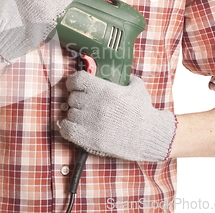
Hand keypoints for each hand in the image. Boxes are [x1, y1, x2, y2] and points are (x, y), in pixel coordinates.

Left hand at [58, 71, 176, 160]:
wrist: (149, 137)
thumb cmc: (144, 114)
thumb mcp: (138, 89)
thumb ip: (128, 79)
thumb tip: (124, 75)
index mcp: (104, 90)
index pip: (77, 79)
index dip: (73, 81)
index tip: (75, 85)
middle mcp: (94, 104)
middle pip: (72, 97)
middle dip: (77, 100)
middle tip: (85, 104)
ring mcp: (90, 122)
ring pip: (70, 113)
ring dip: (75, 115)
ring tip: (84, 117)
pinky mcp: (88, 139)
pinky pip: (66, 129)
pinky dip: (67, 128)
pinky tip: (75, 127)